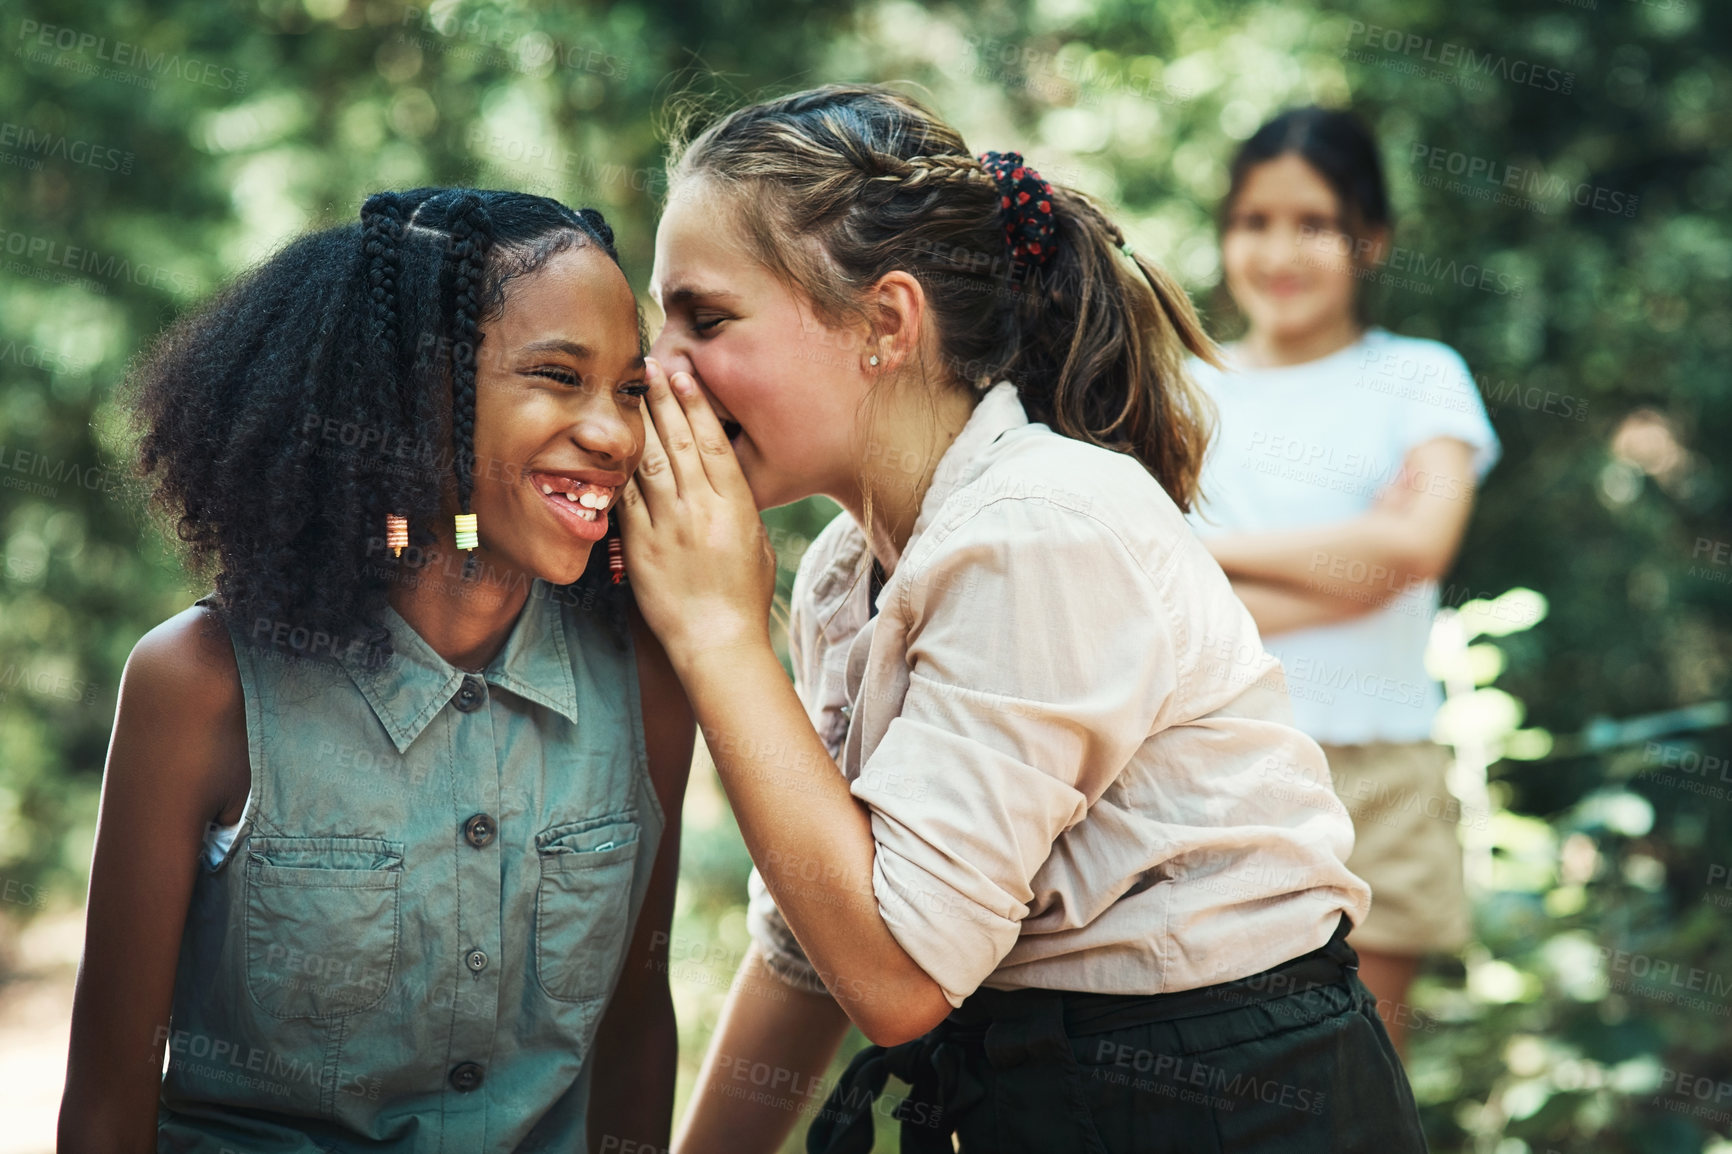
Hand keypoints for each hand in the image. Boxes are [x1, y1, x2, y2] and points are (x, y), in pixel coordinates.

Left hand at [617, 358, 777, 664]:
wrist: (718, 643)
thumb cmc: (745, 599)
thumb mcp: (758, 545)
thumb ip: (740, 508)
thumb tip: (725, 479)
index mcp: (737, 509)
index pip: (715, 444)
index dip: (697, 406)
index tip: (685, 376)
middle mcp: (702, 511)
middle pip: (681, 443)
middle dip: (664, 401)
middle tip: (651, 367)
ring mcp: (669, 529)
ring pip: (651, 463)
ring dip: (640, 424)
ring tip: (630, 393)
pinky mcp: (641, 548)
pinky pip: (625, 500)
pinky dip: (618, 470)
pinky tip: (611, 446)